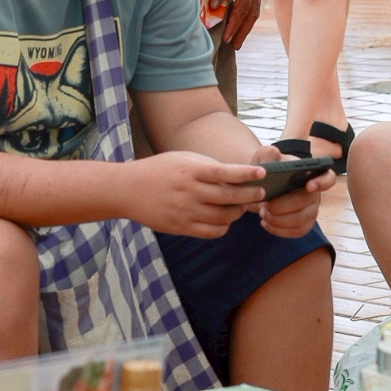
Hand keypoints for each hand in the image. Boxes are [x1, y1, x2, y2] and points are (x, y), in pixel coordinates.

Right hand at [117, 150, 266, 238]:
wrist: (128, 190)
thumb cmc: (160, 169)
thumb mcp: (183, 158)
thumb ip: (208, 167)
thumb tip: (236, 176)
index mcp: (190, 170)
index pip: (225, 173)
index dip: (246, 174)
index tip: (262, 173)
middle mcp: (189, 192)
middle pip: (229, 197)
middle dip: (250, 195)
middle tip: (261, 193)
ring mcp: (185, 212)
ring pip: (224, 217)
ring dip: (238, 212)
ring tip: (242, 206)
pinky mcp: (181, 228)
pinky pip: (211, 232)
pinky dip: (224, 227)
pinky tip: (226, 220)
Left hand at [212, 0, 264, 48]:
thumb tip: (216, 7)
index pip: (243, 8)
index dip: (235, 24)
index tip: (227, 38)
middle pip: (252, 13)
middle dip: (243, 31)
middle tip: (234, 47)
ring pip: (254, 9)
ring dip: (245, 25)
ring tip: (237, 40)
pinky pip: (252, 2)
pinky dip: (246, 14)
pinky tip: (238, 21)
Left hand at [251, 144, 333, 239]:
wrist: (262, 186)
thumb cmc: (267, 169)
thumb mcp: (265, 158)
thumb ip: (268, 155)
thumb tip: (274, 154)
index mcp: (311, 173)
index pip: (329, 177)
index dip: (322, 183)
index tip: (309, 186)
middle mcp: (315, 193)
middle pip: (308, 203)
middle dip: (285, 206)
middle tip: (265, 205)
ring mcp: (311, 210)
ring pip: (301, 220)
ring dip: (279, 220)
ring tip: (263, 213)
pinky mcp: (304, 224)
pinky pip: (296, 232)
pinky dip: (278, 230)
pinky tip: (265, 223)